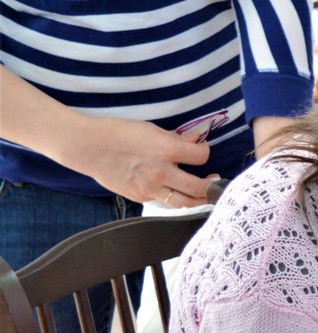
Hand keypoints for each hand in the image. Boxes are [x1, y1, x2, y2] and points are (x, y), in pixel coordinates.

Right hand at [61, 115, 214, 205]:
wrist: (87, 147)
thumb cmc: (117, 133)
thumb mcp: (150, 129)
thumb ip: (176, 138)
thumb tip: (196, 140)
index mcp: (165, 150)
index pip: (201, 156)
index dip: (205, 152)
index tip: (203, 151)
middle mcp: (161, 172)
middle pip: (199, 188)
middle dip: (212, 186)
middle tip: (216, 181)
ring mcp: (150, 188)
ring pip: (184, 202)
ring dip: (198, 199)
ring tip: (204, 193)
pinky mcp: (140, 197)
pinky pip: (163, 202)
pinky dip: (173, 197)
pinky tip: (176, 191)